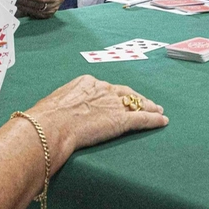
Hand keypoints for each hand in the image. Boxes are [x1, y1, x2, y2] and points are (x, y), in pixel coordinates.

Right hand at [29, 75, 167, 155]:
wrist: (50, 126)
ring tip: (158, 111)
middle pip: (125, 93)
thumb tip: (56, 114)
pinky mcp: (121, 120)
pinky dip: (154, 120)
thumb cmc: (44, 118)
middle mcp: (103, 89)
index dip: (115, 95)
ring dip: (149, 107)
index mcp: (86, 82)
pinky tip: (163, 121)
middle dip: (136, 98)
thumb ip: (63, 106)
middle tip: (146, 102)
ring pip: (136, 104)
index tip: (118, 99)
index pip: (106, 87)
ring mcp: (113, 104)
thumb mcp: (53, 104)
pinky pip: (142, 119)